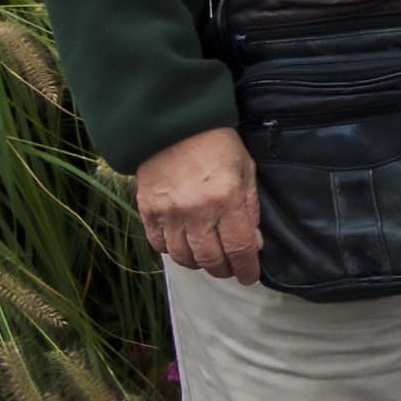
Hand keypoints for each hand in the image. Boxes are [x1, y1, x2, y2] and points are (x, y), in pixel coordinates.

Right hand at [138, 126, 260, 281]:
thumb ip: (250, 208)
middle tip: (230, 268)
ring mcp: (169, 213)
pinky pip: (159, 244)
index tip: (249, 276)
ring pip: (183, 256)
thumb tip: (253, 243)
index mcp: (227, 200)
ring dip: (198, 263)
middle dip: (223, 269)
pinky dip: (172, 251)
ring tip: (207, 259)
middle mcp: (197, 211)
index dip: (246, 268)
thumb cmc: (217, 144)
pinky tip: (182, 246)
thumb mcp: (246, 170)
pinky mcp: (147, 210)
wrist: (174, 123)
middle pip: (210, 258)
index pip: (239, 248)